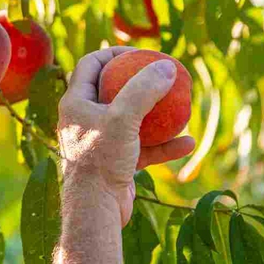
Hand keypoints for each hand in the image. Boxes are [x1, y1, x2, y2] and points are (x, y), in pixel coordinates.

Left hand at [58, 47, 195, 225]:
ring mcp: (101, 143)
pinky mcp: (115, 164)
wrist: (95, 210)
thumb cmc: (101, 160)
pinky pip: (143, 148)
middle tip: (163, 75)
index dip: (114, 53)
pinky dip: (163, 146)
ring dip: (158, 115)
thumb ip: (144, 90)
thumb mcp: (123, 118)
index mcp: (75, 104)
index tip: (141, 53)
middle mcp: (85, 121)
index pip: (90, 64)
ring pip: (133, 121)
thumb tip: (167, 66)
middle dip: (140, 82)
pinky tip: (187, 143)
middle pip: (114, 90)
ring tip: (181, 107)